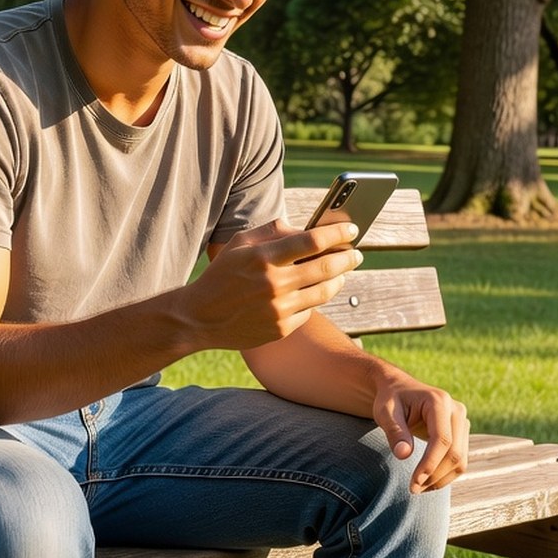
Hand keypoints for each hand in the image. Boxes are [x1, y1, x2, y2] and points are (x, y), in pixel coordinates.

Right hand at [177, 219, 361, 350]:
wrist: (200, 317)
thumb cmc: (222, 274)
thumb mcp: (240, 243)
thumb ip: (273, 231)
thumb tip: (307, 229)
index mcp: (264, 257)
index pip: (312, 241)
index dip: (338, 233)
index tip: (353, 228)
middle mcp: (274, 284)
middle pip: (326, 267)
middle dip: (348, 257)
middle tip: (357, 253)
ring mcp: (279, 309)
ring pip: (324, 291)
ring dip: (339, 279)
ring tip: (343, 272)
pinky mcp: (281, 329)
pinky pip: (310, 311)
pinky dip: (316, 299)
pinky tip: (316, 291)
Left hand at [373, 372, 469, 493]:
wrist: (399, 389)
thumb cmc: (391, 400)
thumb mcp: (385, 412)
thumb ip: (395, 432)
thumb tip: (404, 455)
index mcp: (439, 401)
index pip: (442, 439)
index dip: (430, 464)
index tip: (414, 483)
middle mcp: (456, 410)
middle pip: (455, 452)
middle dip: (435, 475)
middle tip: (413, 489)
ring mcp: (462, 421)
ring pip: (461, 460)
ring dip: (441, 479)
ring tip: (418, 488)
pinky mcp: (462, 433)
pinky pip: (460, 460)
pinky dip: (445, 475)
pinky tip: (427, 481)